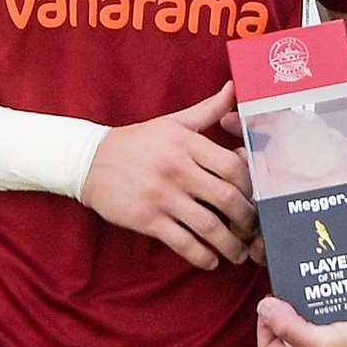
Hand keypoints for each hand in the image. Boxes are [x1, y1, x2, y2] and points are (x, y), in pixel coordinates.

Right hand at [82, 82, 258, 270]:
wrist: (89, 161)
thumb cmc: (137, 141)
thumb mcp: (173, 122)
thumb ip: (208, 109)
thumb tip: (234, 87)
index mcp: (187, 143)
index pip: (234, 166)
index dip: (252, 186)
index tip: (257, 197)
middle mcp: (177, 169)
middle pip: (227, 198)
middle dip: (247, 220)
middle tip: (254, 230)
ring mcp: (161, 195)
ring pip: (208, 226)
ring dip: (230, 244)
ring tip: (238, 253)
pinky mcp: (146, 219)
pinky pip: (182, 243)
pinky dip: (202, 256)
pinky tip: (211, 260)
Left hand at [257, 296, 346, 346]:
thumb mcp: (322, 343)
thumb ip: (290, 328)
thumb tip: (265, 309)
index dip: (265, 324)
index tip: (271, 301)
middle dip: (281, 323)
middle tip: (284, 300)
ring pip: (305, 343)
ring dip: (301, 323)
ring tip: (302, 304)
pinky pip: (331, 338)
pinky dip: (327, 325)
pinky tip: (329, 315)